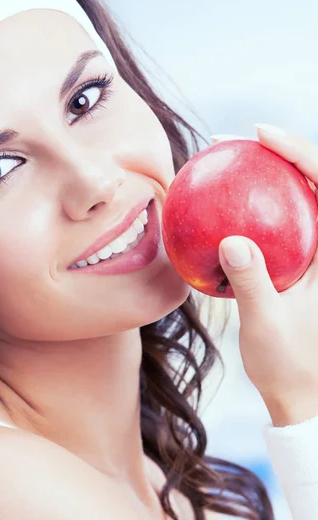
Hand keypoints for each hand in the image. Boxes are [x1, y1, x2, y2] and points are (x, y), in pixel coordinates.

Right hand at [212, 124, 317, 426]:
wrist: (303, 392)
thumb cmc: (290, 364)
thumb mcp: (268, 327)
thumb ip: (253, 285)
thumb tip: (230, 241)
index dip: (300, 151)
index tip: (260, 135)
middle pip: (311, 182)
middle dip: (279, 150)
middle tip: (232, 140)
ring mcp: (313, 254)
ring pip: (294, 197)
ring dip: (263, 172)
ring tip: (226, 158)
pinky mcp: (296, 264)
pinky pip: (274, 220)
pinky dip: (250, 203)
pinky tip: (218, 203)